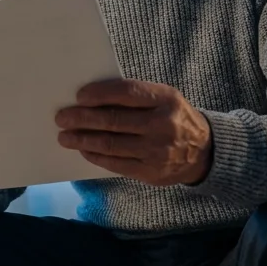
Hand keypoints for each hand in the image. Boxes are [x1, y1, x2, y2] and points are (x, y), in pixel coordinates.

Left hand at [55, 79, 212, 186]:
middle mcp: (163, 125)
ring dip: (83, 139)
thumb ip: (136, 97)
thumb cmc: (174, 118)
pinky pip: (116, 164)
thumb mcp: (165, 99)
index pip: (127, 93)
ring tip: (65, 136)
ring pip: (111, 144)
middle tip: (62, 118)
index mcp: (166, 99)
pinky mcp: (150, 172)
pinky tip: (84, 149)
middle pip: (114, 120)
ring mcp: (156, 151)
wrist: (203, 152)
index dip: (100, 94)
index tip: (79, 96)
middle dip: (83, 118)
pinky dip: (96, 155)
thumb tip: (92, 99)